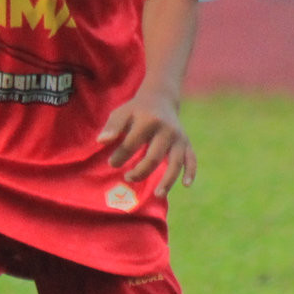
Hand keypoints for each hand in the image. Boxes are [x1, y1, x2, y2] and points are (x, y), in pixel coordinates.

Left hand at [97, 85, 195, 199]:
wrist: (160, 99)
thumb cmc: (136, 110)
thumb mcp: (122, 113)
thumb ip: (112, 127)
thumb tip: (101, 141)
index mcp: (148, 120)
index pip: (132, 143)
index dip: (120, 156)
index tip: (111, 163)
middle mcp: (166, 130)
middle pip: (154, 157)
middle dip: (140, 172)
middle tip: (127, 177)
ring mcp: (178, 137)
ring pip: (175, 162)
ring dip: (167, 180)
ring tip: (157, 194)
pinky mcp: (186, 143)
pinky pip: (191, 159)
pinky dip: (190, 172)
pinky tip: (186, 185)